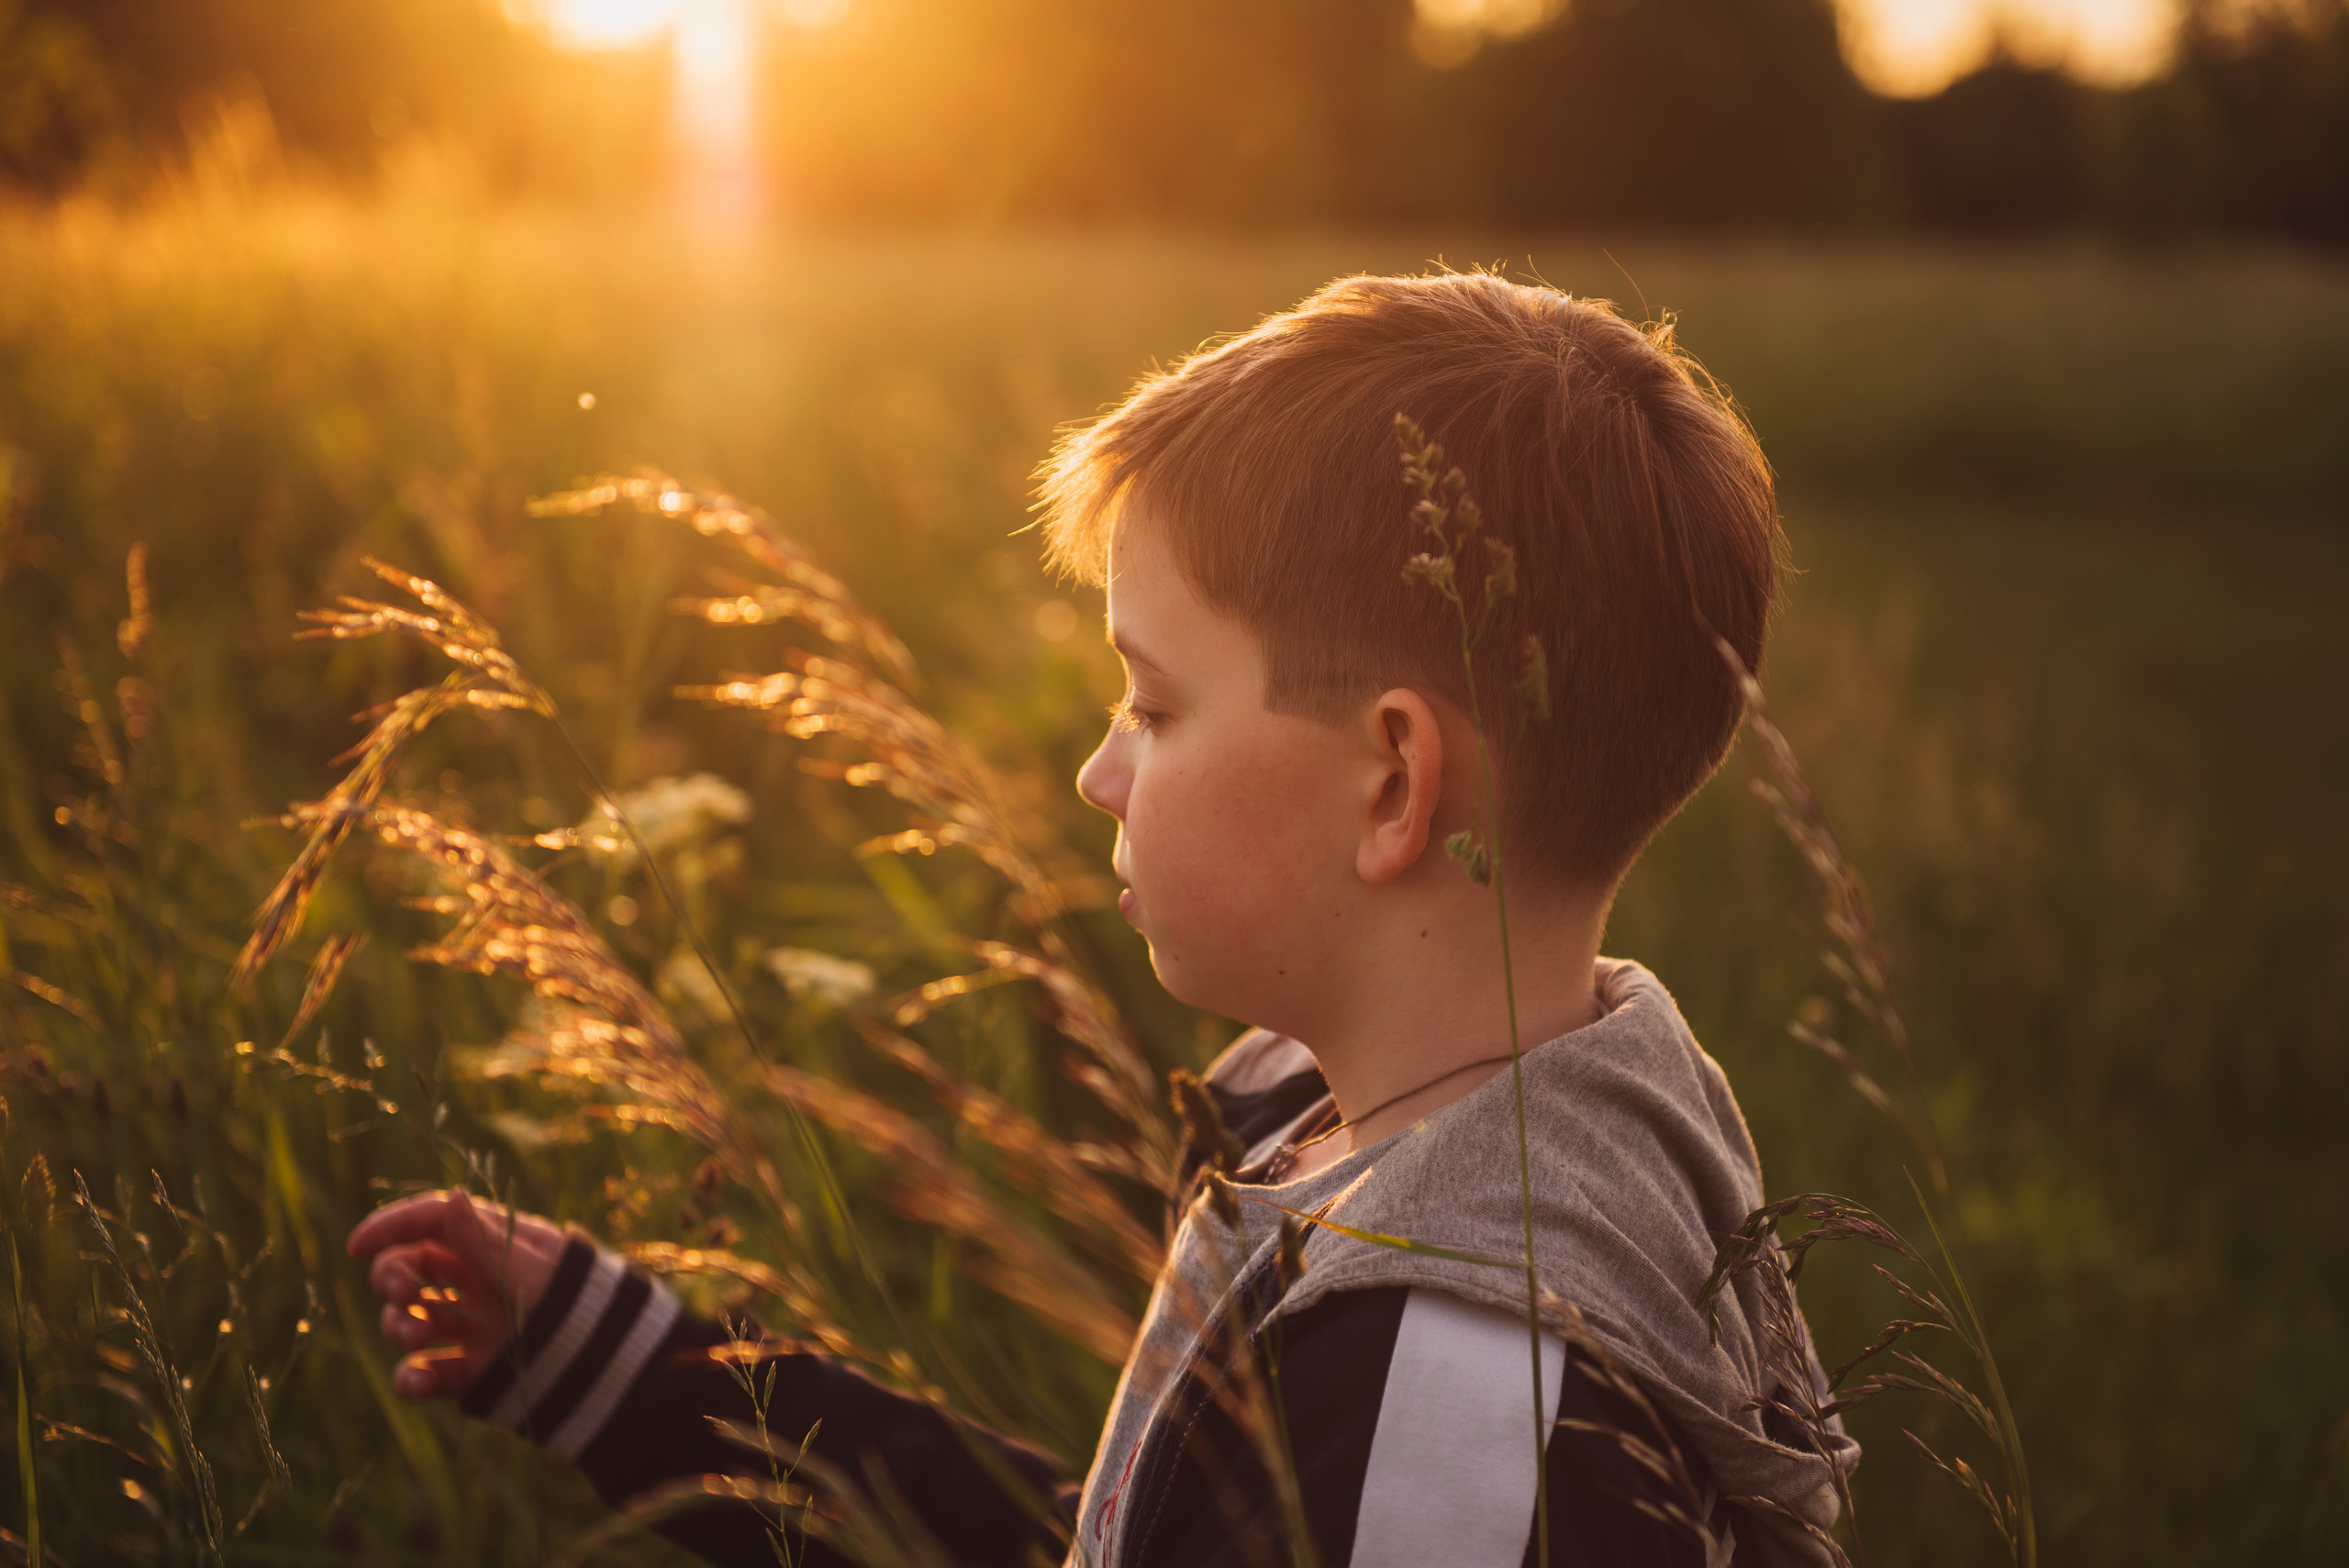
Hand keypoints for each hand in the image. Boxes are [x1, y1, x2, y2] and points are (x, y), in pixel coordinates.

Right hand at [346, 1189, 569, 1401]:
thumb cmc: (586, 1309)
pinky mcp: (471, 1373)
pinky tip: (416, 1381)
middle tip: (404, 1294)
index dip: (392, 1227)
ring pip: (410, 1319)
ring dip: (399, 1326)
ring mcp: (472, 1328)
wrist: (615, 1375)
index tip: (357, 1247)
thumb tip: (449, 1199)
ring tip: (418, 1335)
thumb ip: (488, 1243)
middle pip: (411, 1269)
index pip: (432, 1223)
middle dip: (393, 1278)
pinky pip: (425, 1373)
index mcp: (495, 1246)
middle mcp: (477, 1283)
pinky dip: (411, 1379)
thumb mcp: (537, 1274)